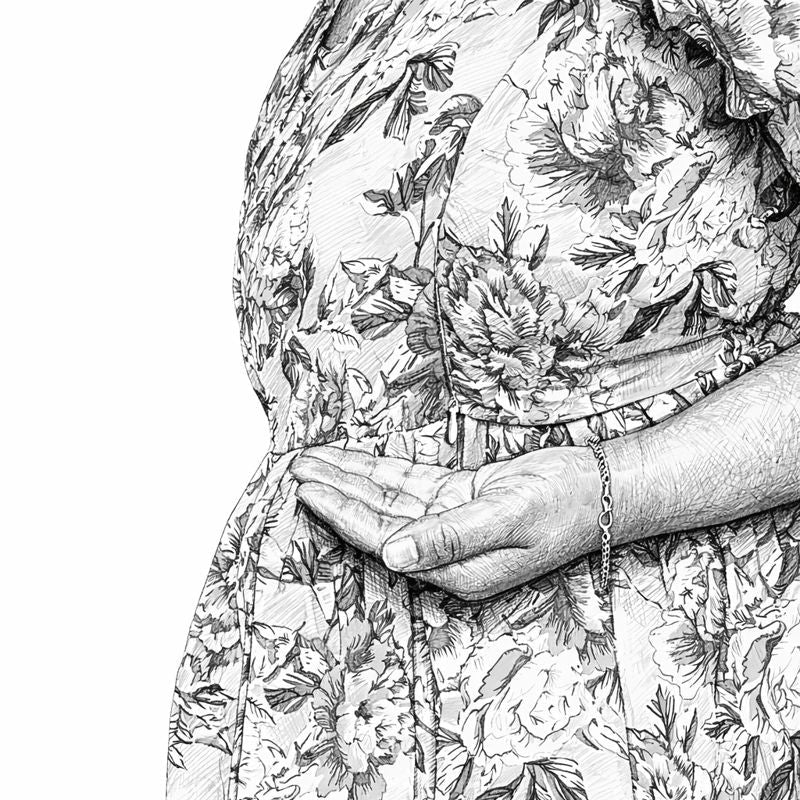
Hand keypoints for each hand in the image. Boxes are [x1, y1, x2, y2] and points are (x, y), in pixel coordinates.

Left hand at [289, 444, 603, 599]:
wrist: (600, 490)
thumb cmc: (564, 507)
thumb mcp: (508, 519)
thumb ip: (449, 539)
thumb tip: (395, 555)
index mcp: (454, 567)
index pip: (383, 538)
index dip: (343, 513)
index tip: (309, 489)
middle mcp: (445, 550)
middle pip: (376, 518)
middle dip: (335, 492)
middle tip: (295, 468)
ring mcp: (449, 523)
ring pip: (387, 499)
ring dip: (351, 478)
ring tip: (313, 460)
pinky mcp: (457, 499)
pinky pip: (409, 483)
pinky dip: (379, 470)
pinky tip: (355, 460)